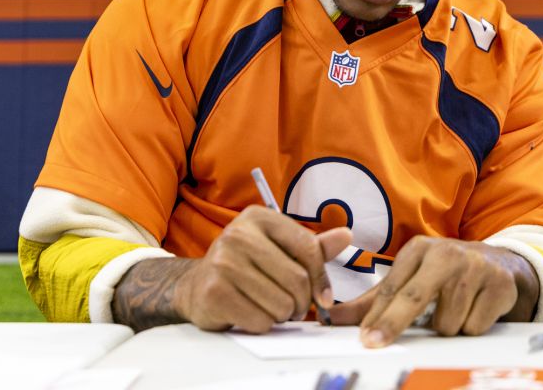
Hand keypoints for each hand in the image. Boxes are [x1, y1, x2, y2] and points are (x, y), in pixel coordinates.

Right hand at [172, 206, 352, 333]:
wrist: (196, 285)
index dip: (322, 279)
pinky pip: (261, 321)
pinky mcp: (214, 293)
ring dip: (283, 315)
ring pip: (281, 303)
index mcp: (259, 218)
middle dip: (302, 302)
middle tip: (294, 308)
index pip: (308, 248)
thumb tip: (346, 235)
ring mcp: (223, 263)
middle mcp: (238, 235)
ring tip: (270, 308)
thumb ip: (311, 246)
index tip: (324, 298)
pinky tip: (252, 314)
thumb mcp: (278, 249)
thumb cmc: (245, 267)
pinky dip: (264, 325)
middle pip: (297, 280)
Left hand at [354, 236, 538, 346]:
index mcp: (419, 249)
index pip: (392, 287)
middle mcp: (446, 254)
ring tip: (453, 310)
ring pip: (447, 322)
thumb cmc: (446, 273)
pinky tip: (473, 311)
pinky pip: (474, 327)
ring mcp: (474, 268)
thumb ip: (374, 300)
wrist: (500, 263)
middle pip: (414, 298)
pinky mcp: (499, 286)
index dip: (376, 315)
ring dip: (446, 327)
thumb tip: (333, 317)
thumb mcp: (411, 276)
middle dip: (393, 323)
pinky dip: (471, 327)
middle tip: (376, 342)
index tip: (365, 337)